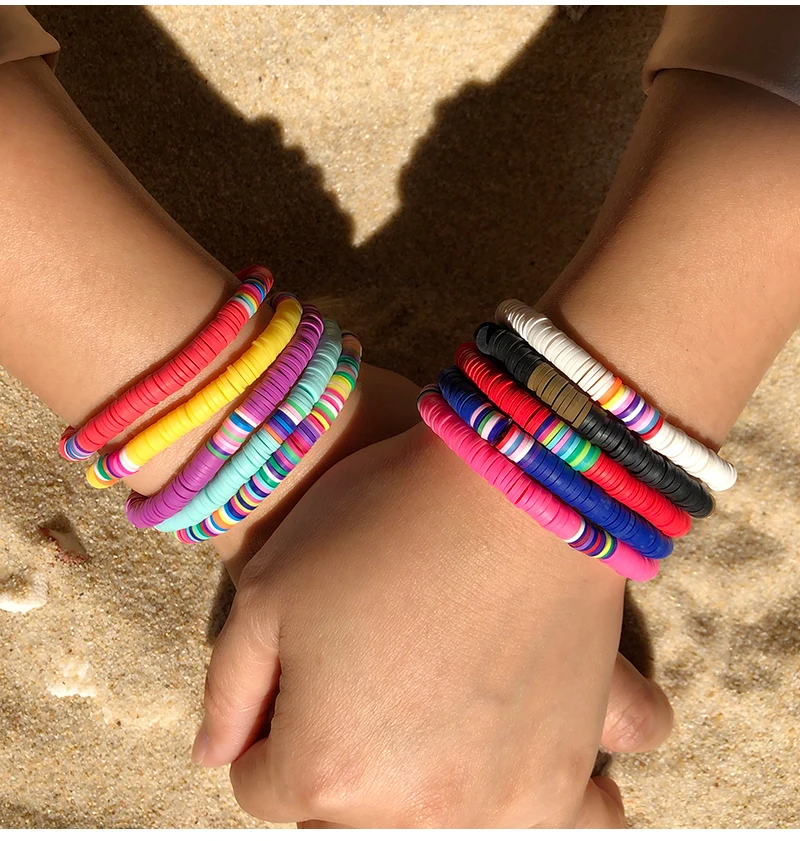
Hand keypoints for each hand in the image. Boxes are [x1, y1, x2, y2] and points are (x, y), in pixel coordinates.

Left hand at [194, 423, 672, 826]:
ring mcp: (500, 803)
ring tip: (431, 733)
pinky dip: (531, 809)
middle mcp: (414, 812)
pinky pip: (563, 828)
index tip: (298, 678)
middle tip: (360, 691)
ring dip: (421, 795)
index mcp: (326, 768)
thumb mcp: (267, 590)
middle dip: (336, 765)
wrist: (511, 487)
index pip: (262, 785)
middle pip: (341, 824)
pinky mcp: (565, 775)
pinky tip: (517, 766)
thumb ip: (228, 690)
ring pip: (434, 834)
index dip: (267, 727)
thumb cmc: (382, 523)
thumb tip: (215, 755)